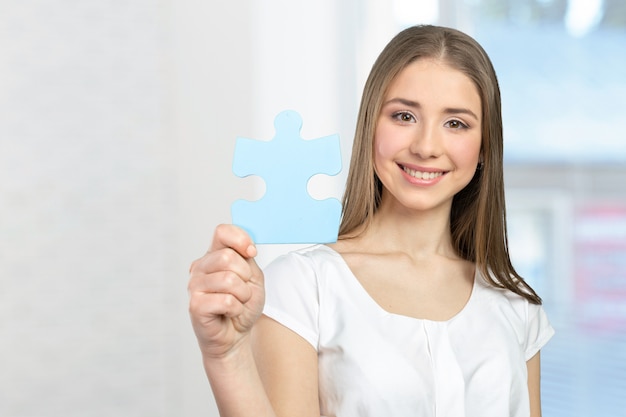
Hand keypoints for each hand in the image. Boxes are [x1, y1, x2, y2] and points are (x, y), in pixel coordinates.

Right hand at [188, 224, 264, 358]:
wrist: (235, 335)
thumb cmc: (242, 305)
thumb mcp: (253, 277)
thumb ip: (248, 258)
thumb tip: (248, 248)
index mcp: (213, 255)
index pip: (222, 232)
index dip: (240, 239)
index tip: (251, 253)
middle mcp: (200, 267)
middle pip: (227, 257)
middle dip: (245, 276)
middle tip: (243, 289)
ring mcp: (194, 286)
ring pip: (229, 280)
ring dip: (243, 295)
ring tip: (237, 302)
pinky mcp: (195, 305)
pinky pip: (226, 301)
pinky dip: (236, 309)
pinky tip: (230, 313)